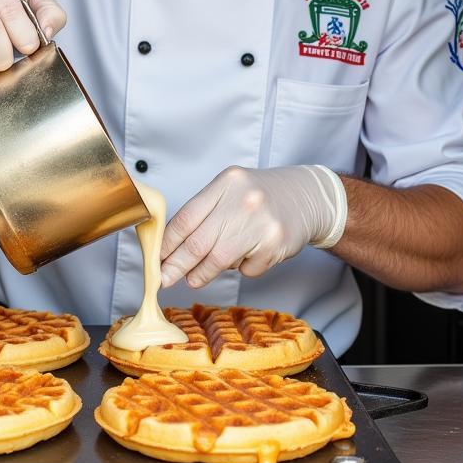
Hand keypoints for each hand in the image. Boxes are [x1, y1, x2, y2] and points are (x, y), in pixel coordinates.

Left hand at [159, 165, 346, 288]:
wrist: (306, 197)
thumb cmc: (260, 197)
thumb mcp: (230, 191)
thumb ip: (204, 213)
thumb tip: (171, 248)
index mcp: (226, 183)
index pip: (187, 218)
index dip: (167, 243)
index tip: (156, 260)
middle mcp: (243, 200)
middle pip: (199, 242)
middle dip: (177, 265)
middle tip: (165, 279)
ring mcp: (261, 223)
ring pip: (219, 260)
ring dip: (202, 273)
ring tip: (194, 277)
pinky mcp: (275, 245)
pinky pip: (246, 268)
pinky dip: (240, 268)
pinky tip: (247, 254)